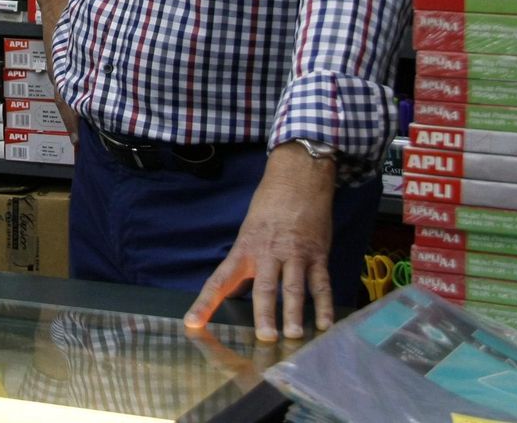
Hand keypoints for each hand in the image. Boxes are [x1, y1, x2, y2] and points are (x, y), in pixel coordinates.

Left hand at [183, 143, 335, 341]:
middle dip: (264, 313)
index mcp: (245, 249)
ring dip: (294, 312)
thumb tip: (232, 292)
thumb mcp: (248, 232)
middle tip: (265, 337)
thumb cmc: (269, 206)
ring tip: (294, 335)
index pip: (220, 280)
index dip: (205, 302)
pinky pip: (320, 283)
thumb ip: (243, 264)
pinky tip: (325, 324)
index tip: (192, 322)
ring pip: (293, 287)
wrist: (298, 179)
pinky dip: (323, 304)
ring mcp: (294, 254)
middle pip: (264, 288)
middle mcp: (268, 254)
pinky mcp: (317, 254)